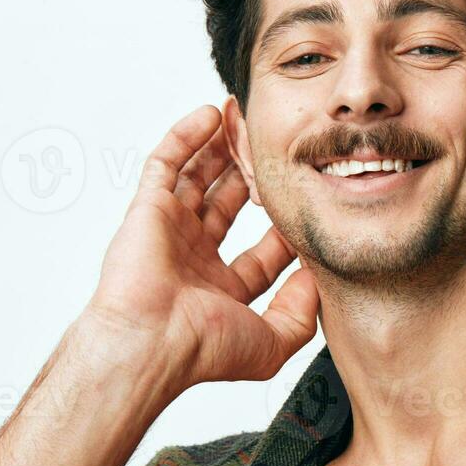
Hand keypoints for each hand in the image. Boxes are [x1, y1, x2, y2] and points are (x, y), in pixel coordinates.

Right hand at [77, 104, 319, 396]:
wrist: (152, 344)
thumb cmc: (204, 350)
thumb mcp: (274, 343)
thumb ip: (303, 312)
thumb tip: (317, 276)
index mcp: (222, 292)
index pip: (262, 254)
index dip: (286, 228)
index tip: (310, 205)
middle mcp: (194, 260)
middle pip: (230, 206)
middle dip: (254, 178)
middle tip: (276, 152)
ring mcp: (170, 232)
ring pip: (199, 178)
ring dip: (221, 148)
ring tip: (244, 119)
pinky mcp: (148, 209)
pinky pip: (166, 163)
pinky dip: (186, 136)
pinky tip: (210, 115)